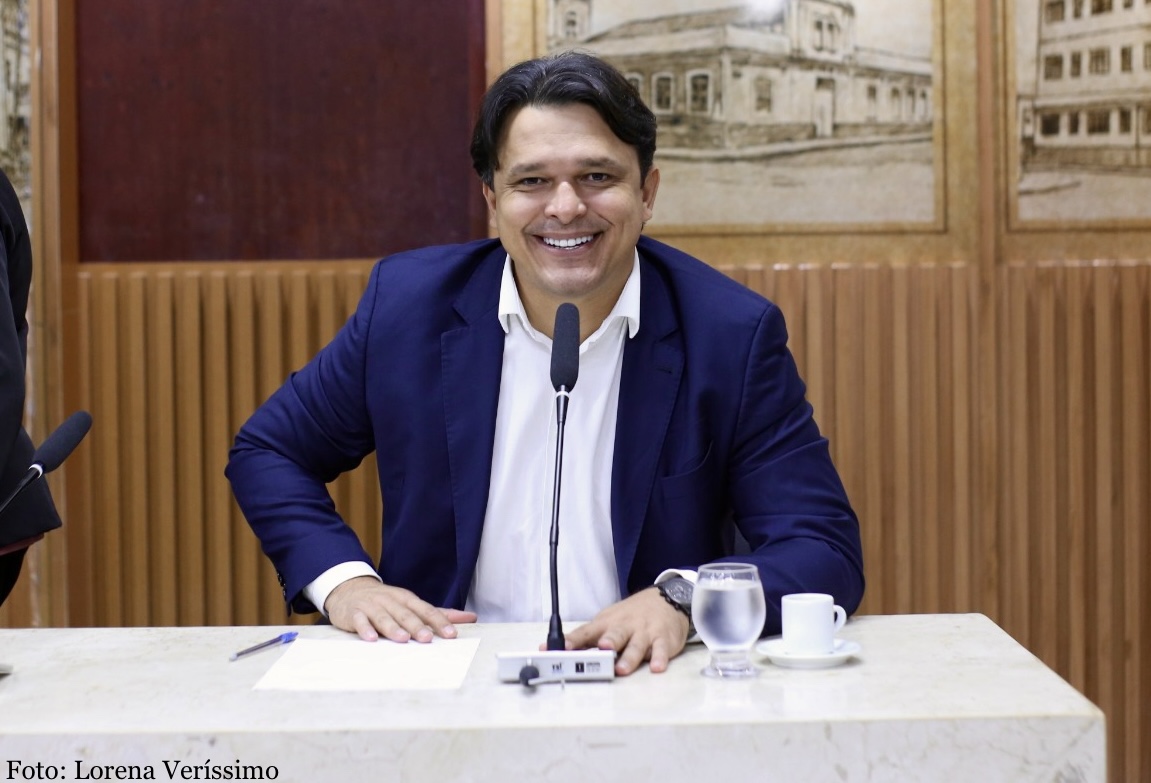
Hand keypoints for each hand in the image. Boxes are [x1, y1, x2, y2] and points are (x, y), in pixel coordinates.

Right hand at [325, 576, 476, 642]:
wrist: (351, 590)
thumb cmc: (387, 601)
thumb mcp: (412, 604)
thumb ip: (438, 613)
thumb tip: (470, 617)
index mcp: (407, 599)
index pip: (426, 610)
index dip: (439, 622)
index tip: (451, 634)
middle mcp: (391, 601)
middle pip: (406, 614)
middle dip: (417, 626)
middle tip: (427, 638)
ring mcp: (372, 606)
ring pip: (384, 617)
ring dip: (393, 628)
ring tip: (403, 639)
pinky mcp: (354, 613)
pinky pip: (360, 621)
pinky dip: (365, 629)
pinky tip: (371, 638)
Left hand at [562, 588, 689, 675]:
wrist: (665, 599)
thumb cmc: (629, 617)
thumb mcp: (607, 623)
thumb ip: (584, 639)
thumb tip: (553, 651)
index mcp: (606, 624)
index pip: (587, 632)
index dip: (574, 640)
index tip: (562, 648)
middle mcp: (625, 627)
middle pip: (615, 635)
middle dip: (608, 642)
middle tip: (602, 649)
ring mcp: (644, 632)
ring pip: (637, 645)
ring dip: (629, 657)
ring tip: (622, 669)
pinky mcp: (663, 639)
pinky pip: (662, 650)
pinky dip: (660, 658)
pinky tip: (657, 667)